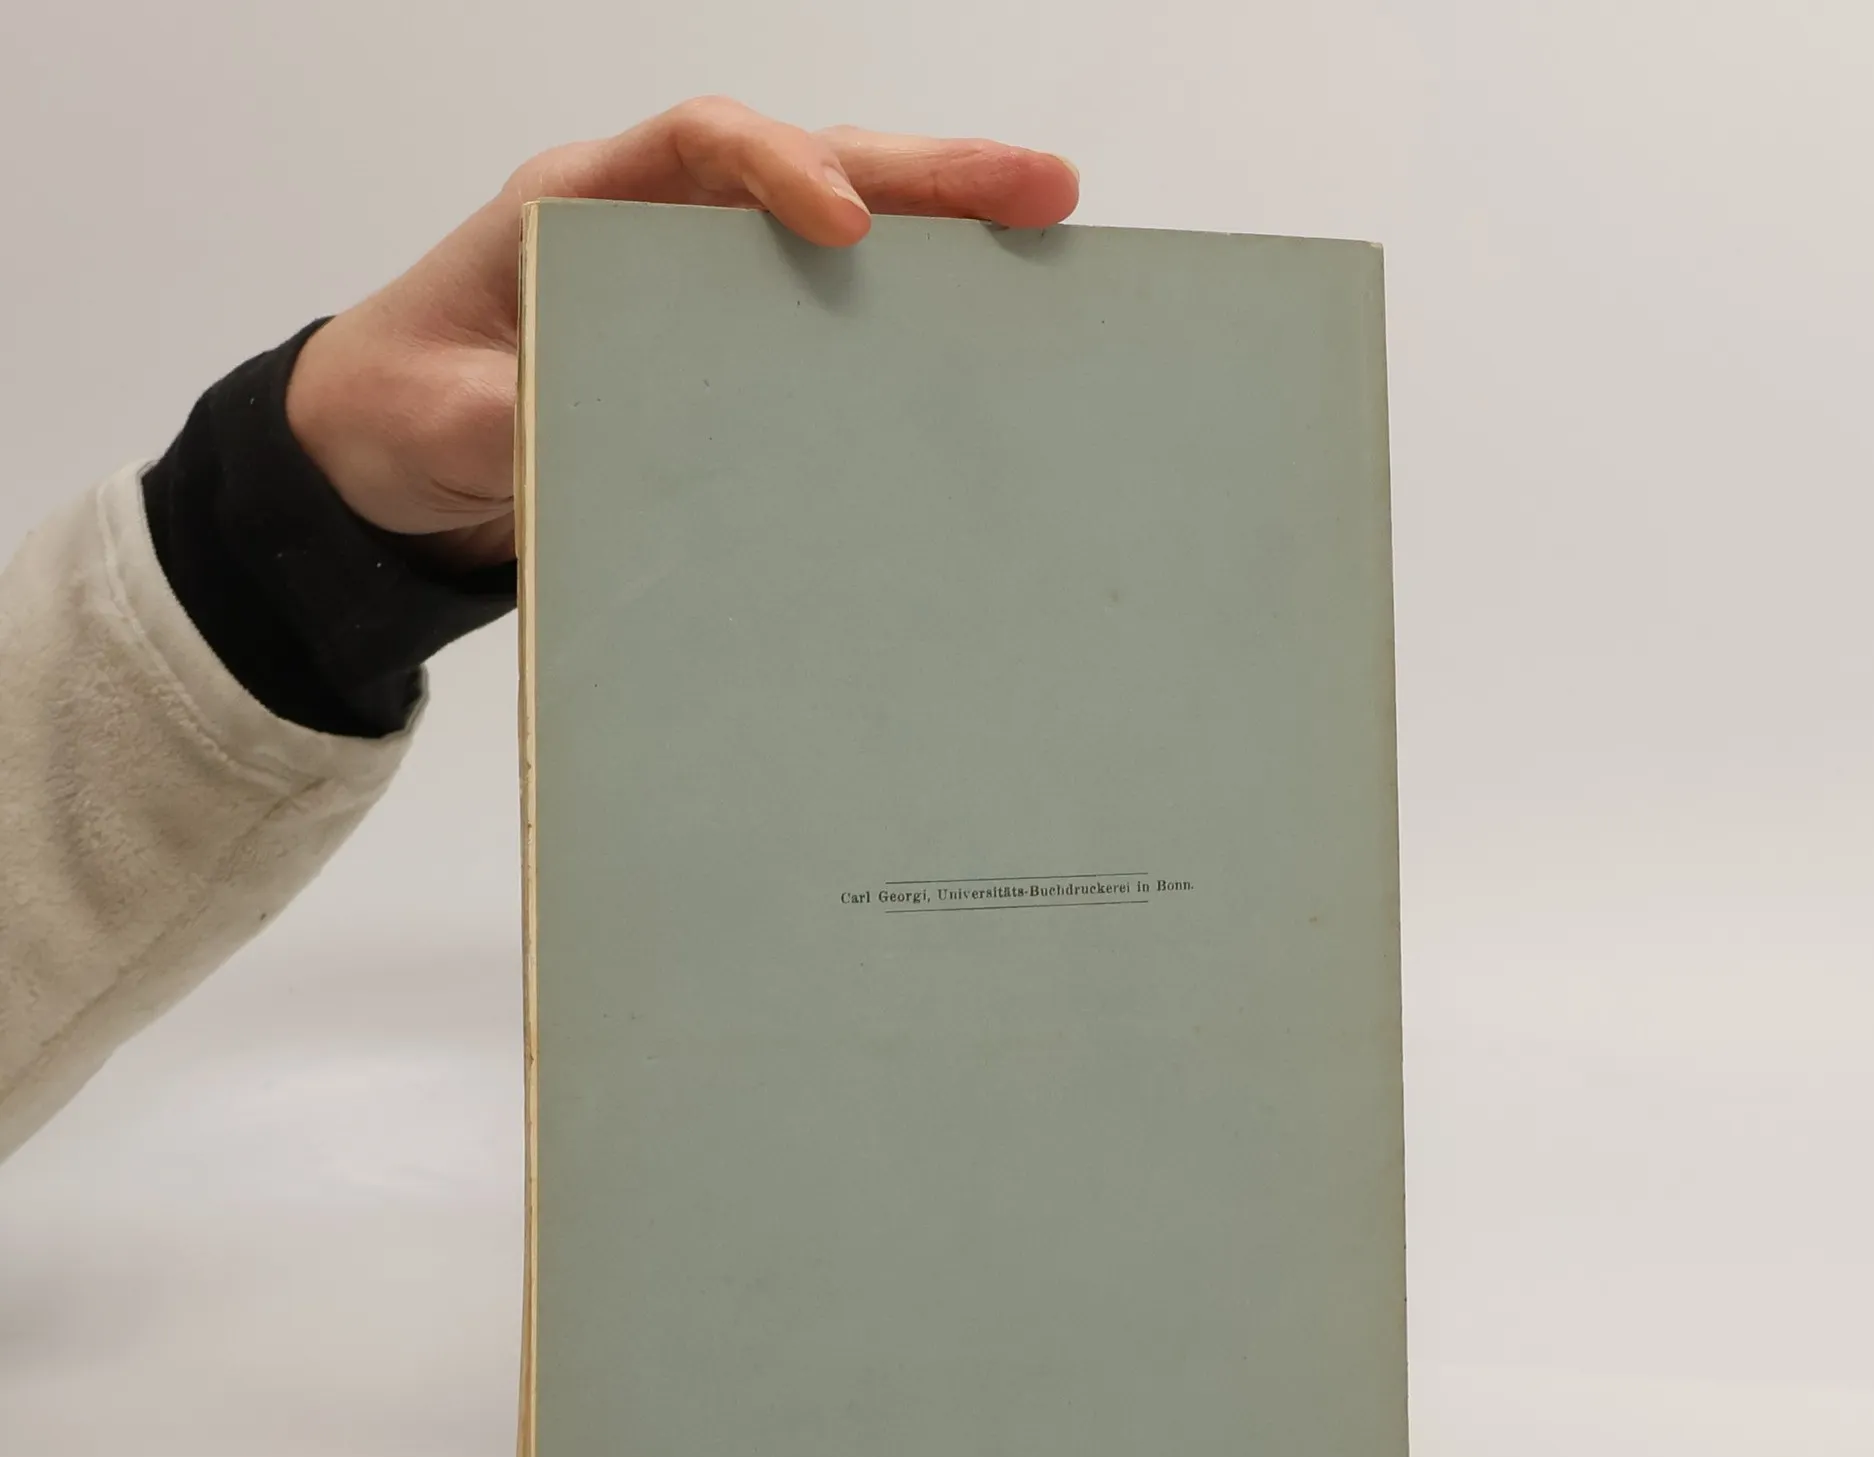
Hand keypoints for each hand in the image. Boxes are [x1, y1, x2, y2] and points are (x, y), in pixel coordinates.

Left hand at [286, 98, 1078, 568]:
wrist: (382, 450)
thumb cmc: (401, 407)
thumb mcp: (438, 418)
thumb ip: (508, 419)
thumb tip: (595, 438)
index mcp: (578, 206)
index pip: (695, 145)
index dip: (778, 167)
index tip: (846, 224)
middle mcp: (653, 223)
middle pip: (807, 163)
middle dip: (925, 172)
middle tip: (1040, 189)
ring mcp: (696, 281)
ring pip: (837, 227)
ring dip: (942, 227)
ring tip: (1047, 233)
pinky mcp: (721, 348)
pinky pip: (822, 315)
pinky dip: (901, 312)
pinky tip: (973, 332)